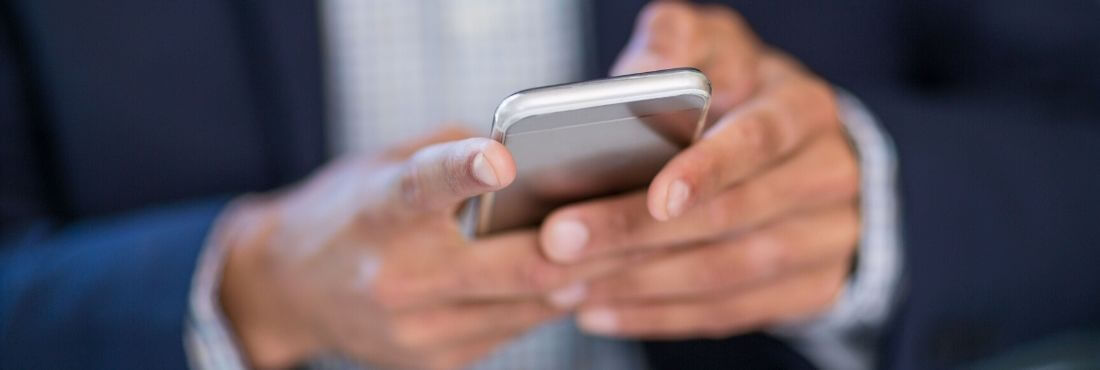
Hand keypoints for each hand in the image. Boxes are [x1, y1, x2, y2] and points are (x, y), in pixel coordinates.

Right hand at [217, 127, 620, 368]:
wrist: (289, 289)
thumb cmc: (352, 212)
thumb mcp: (387, 164)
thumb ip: (456, 154)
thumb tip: (540, 162)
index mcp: (379, 211)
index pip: (424, 185)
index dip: (463, 169)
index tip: (502, 158)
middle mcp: (395, 276)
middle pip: (512, 266)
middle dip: (584, 244)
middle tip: (634, 217)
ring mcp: (414, 330)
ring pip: (530, 304)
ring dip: (580, 274)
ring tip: (621, 244)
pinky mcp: (433, 363)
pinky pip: (515, 329)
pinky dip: (545, 302)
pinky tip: (569, 278)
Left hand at [539, 2, 860, 337]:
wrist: (799, 153)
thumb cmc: (735, 93)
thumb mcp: (714, 48)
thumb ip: (678, 40)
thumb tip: (649, 67)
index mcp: (804, 109)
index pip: (759, 140)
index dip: (709, 170)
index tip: (655, 197)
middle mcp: (829, 175)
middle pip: (733, 215)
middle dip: (638, 232)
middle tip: (561, 242)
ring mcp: (829, 241)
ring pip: (729, 274)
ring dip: (640, 284)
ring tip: (565, 284)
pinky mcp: (811, 290)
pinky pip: (730, 313)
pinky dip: (660, 316)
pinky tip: (599, 310)